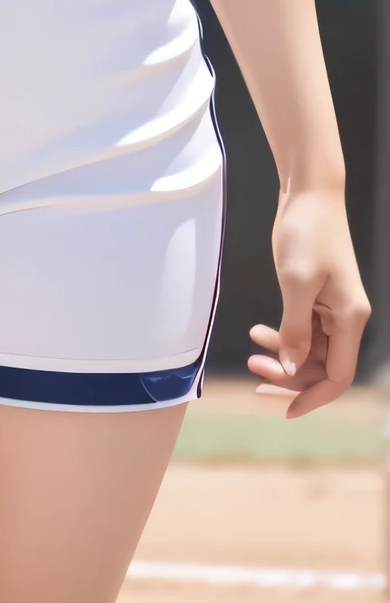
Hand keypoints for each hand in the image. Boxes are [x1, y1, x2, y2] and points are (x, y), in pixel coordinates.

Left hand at [247, 186, 369, 415]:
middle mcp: (345, 319)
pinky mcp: (317, 297)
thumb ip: (295, 330)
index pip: (337, 377)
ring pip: (309, 350)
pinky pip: (303, 330)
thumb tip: (291, 371)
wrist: (308, 193)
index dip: (312, 397)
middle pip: (320, 367)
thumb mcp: (296, 284)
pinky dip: (282, 335)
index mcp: (350, 320)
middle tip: (253, 372)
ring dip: (283, 356)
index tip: (283, 409)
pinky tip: (258, 331)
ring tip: (252, 348)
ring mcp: (332, 308)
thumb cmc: (307, 233)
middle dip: (289, 376)